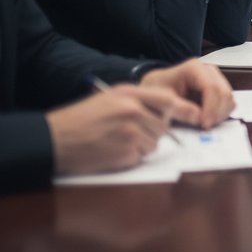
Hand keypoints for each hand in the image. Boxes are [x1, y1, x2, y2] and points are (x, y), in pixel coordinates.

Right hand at [47, 84, 178, 174]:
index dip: (185, 109)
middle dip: (153, 130)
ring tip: (118, 139)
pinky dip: (131, 156)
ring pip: (154, 142)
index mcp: (130, 95)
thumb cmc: (82, 117)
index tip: (197, 115)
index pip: (168, 100)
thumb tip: (168, 107)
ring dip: (142, 144)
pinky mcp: (124, 154)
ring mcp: (129, 134)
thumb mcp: (110, 97)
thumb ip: (140, 99)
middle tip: (130, 130)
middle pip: (163, 125)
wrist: (54, 139)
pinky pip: (141, 156)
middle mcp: (133, 112)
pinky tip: (113, 150)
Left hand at [141, 59, 234, 128]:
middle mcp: (208, 70)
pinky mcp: (218, 88)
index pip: (211, 87)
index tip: (204, 124)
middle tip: (205, 127)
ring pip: (229, 97)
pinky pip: (228, 101)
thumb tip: (199, 117)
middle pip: (224, 92)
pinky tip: (208, 119)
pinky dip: (222, 113)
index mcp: (194, 68)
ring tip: (205, 124)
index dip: (211, 107)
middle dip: (217, 112)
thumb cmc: (155, 92)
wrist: (152, 90)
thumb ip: (180, 108)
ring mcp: (215, 78)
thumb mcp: (161, 100)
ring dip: (220, 114)